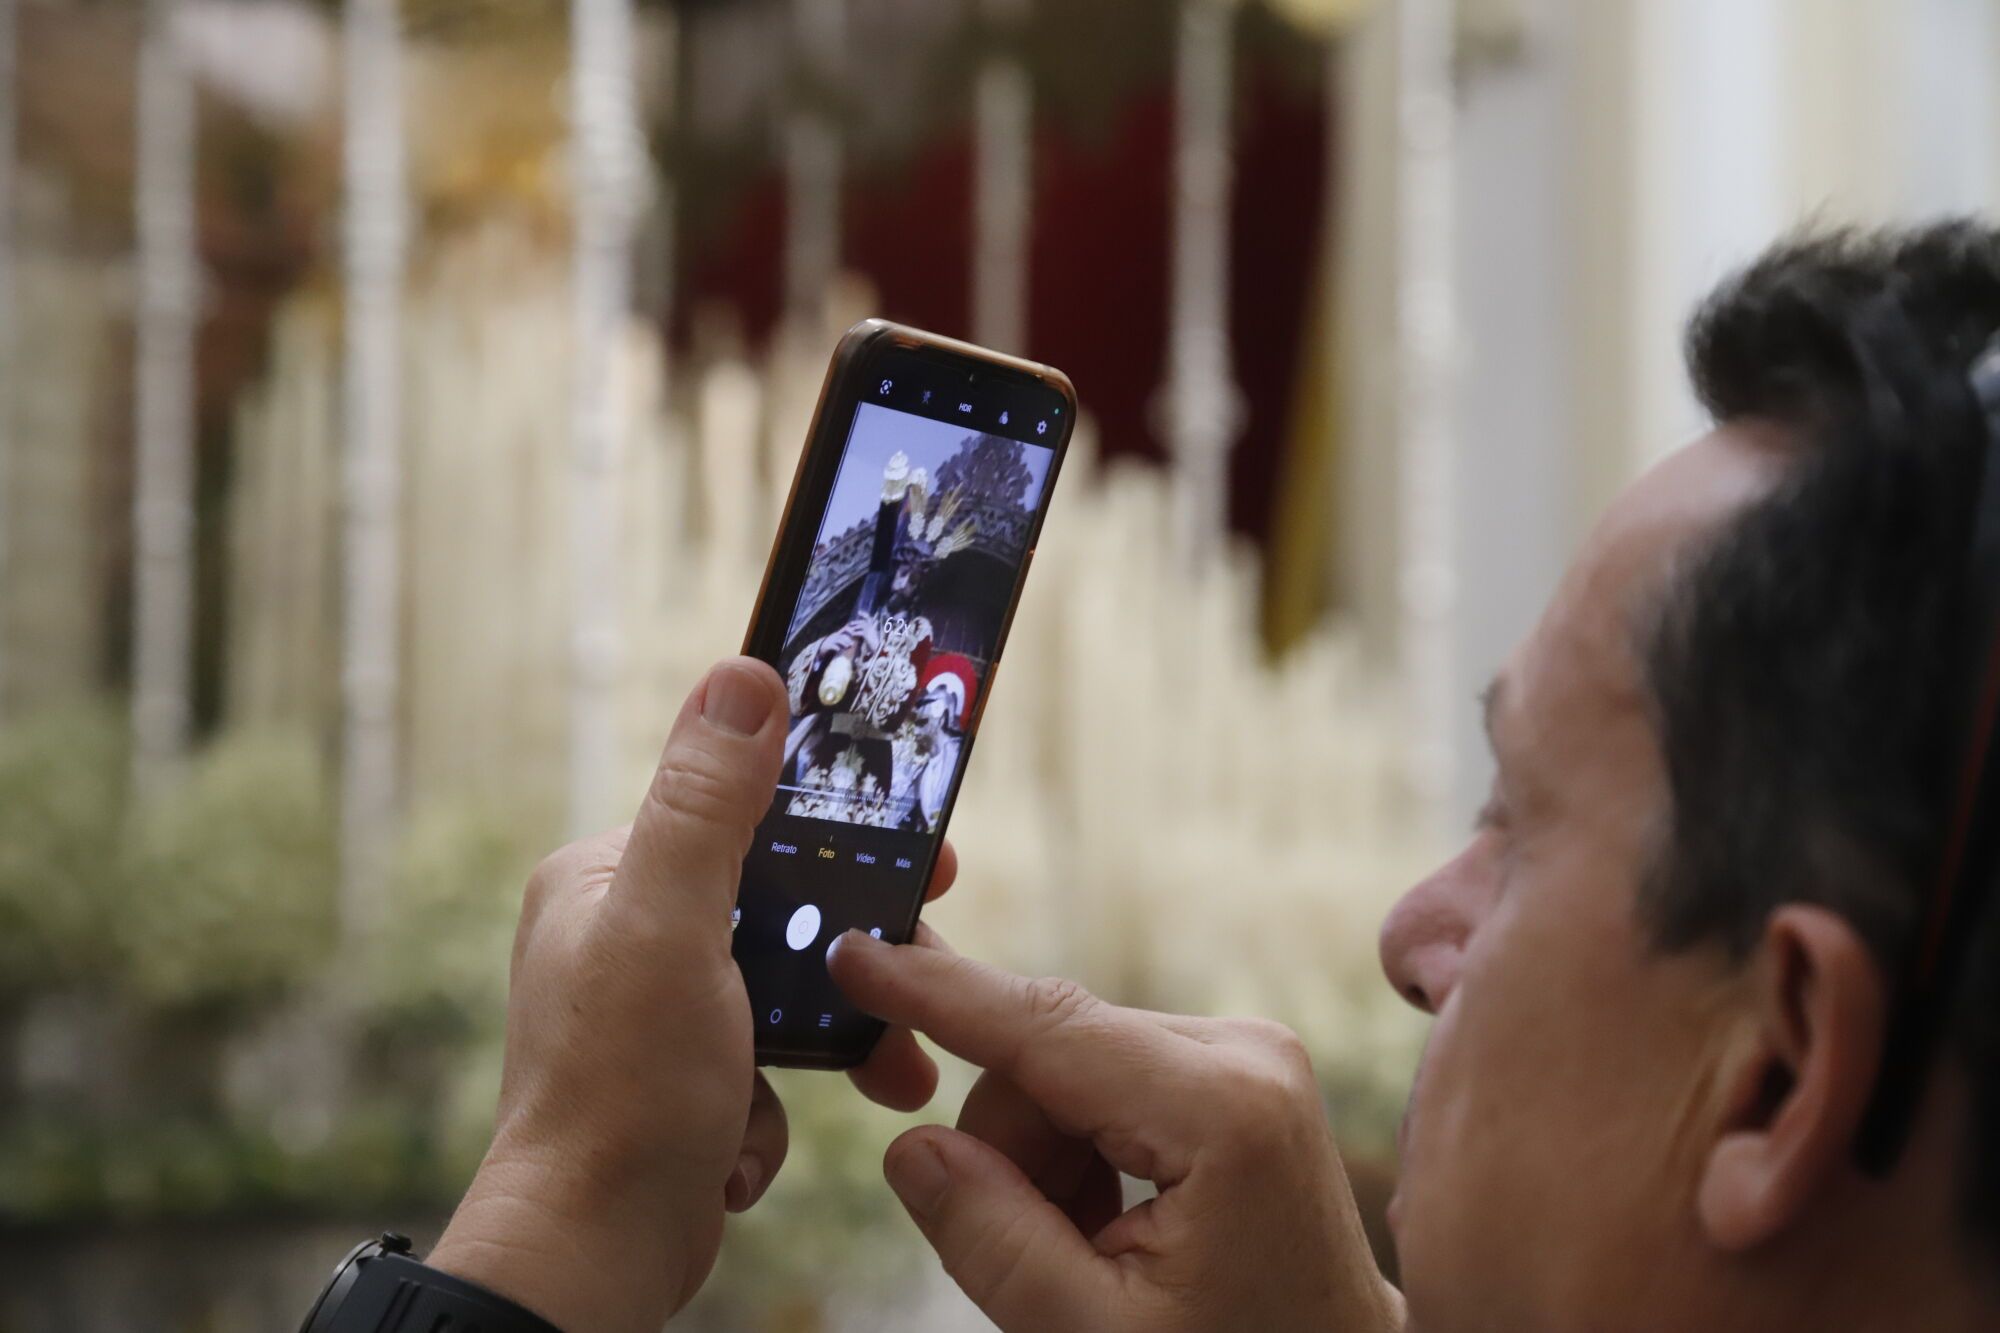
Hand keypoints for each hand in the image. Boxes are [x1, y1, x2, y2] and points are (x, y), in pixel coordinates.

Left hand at [428, 658, 956, 1331]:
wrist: (593, 1254)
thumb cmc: (621, 1095)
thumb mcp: (672, 930)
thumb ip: (706, 806)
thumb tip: (741, 678)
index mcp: (606, 878)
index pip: (739, 814)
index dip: (835, 828)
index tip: (920, 854)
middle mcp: (621, 932)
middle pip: (775, 904)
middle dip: (849, 953)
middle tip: (918, 974)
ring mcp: (650, 1007)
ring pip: (783, 987)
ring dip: (832, 1035)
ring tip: (888, 1072)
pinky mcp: (677, 1073)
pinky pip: (766, 1057)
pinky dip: (782, 1097)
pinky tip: (754, 1134)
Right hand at [828, 932, 1406, 1332]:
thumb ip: (992, 1238)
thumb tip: (913, 1147)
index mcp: (1222, 1112)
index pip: (1043, 1027)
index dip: (936, 992)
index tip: (854, 952)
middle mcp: (1242, 1051)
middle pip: (1044, 1056)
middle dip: (1013, 1153)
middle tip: (1046, 1258)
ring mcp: (1244, 1052)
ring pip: (1064, 1068)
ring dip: (1047, 1162)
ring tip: (1098, 1254)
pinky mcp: (1234, 1065)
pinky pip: (1104, 1080)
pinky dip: (1083, 1153)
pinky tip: (1119, 1226)